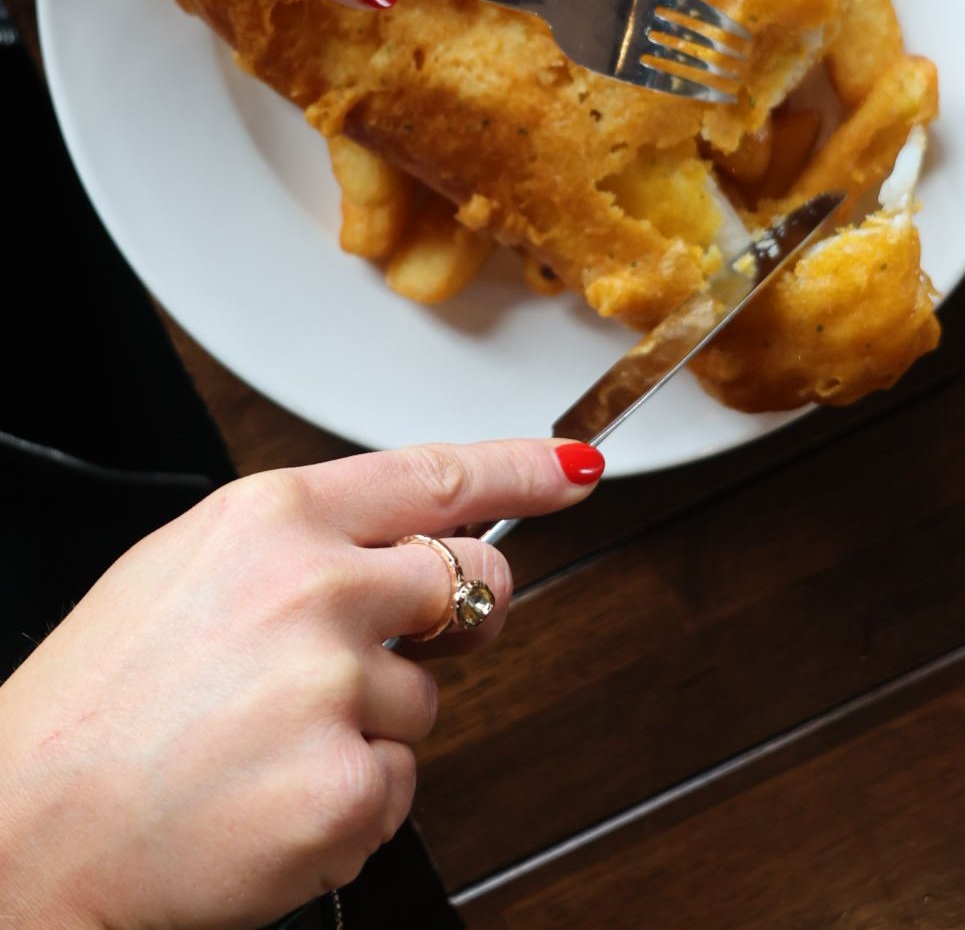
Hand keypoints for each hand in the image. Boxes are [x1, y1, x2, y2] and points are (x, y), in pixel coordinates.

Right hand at [0, 437, 602, 927]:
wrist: (22, 830)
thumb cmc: (98, 703)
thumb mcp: (191, 567)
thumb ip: (306, 543)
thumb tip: (403, 547)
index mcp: (276, 517)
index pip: (437, 477)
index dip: (523, 470)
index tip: (575, 467)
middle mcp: (319, 587)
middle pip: (471, 583)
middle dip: (455, 618)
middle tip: (376, 656)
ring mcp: (337, 686)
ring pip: (429, 700)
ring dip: (372, 725)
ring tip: (267, 742)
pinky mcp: (347, 787)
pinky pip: (402, 786)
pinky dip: (353, 800)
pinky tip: (272, 795)